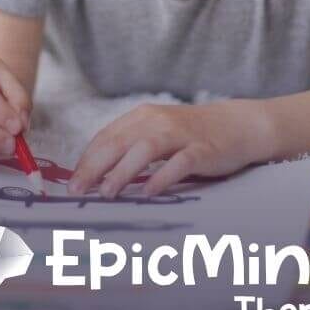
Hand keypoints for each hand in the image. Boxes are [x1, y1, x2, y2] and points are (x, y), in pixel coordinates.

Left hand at [67, 99, 264, 197]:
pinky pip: (179, 163)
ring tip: (106, 192)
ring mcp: (180, 135)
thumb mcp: (157, 133)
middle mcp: (157, 121)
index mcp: (142, 117)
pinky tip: (148, 192)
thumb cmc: (192, 134)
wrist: (238, 124)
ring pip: (145, 149)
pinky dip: (162, 177)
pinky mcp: (201, 150)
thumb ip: (130, 147)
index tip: (71, 183)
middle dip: (94, 167)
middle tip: (78, 191)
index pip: (106, 138)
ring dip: (122, 171)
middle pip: (119, 142)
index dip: (86, 160)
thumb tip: (96, 174)